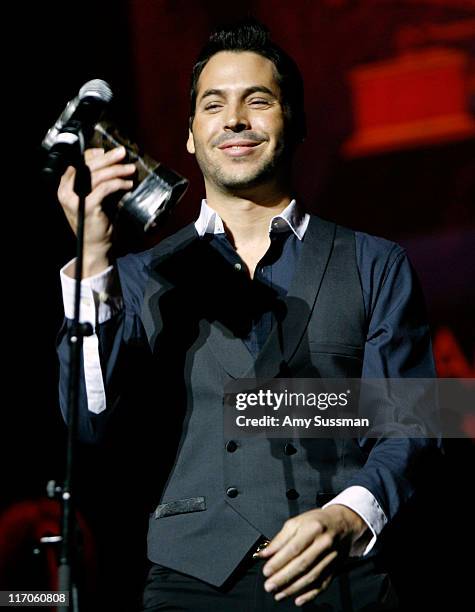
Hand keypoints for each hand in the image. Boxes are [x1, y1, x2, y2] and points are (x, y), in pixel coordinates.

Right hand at [57, 146, 135, 276]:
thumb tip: (107, 157)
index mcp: (65, 187)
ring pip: (98, 176)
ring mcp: (75, 199)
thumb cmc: (96, 220)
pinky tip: (128, 184)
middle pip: (88, 166)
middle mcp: (66, 191)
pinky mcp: (88, 206)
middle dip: (108, 158)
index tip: (110, 153)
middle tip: (123, 152)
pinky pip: (105, 188)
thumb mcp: (93, 196)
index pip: (79, 163)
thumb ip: (95, 180)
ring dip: (117, 170)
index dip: (95, 155)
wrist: (95, 245)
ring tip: (131, 169)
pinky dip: (118, 183)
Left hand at [258, 505, 367, 606]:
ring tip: (279, 594)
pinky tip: (298, 599)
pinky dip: (310, 594)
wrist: (342, 523)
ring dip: (293, 588)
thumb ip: (280, 538)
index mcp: (312, 528)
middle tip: (269, 586)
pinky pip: (323, 584)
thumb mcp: (297, 522)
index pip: (294, 548)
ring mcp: (331, 557)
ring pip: (311, 576)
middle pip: (302, 564)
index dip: (279, 561)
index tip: (266, 571)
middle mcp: (324, 543)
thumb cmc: (316, 522)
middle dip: (283, 578)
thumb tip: (266, 553)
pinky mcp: (335, 568)